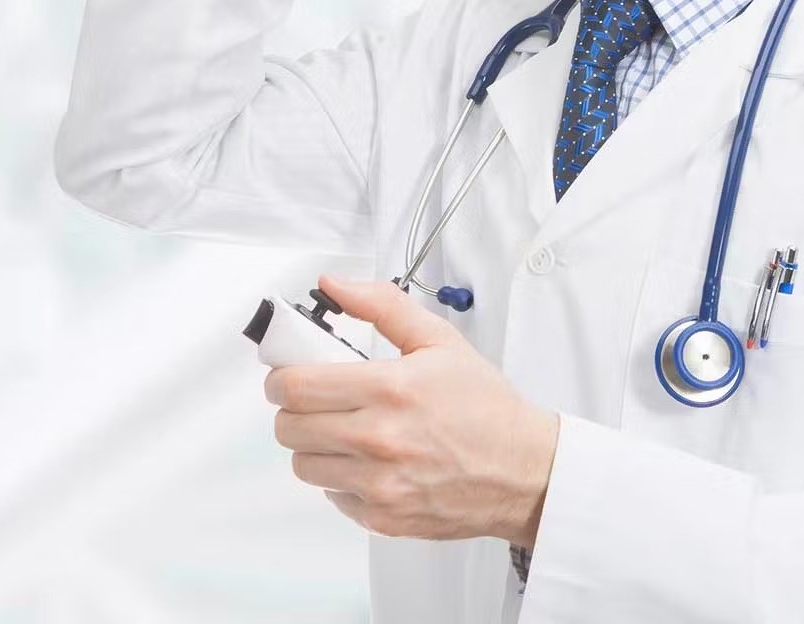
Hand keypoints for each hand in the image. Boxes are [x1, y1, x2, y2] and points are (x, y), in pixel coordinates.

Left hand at [265, 274, 560, 545]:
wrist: (523, 470)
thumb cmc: (485, 407)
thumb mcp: (440, 341)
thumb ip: (382, 305)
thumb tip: (335, 286)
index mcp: (391, 388)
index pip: (296, 386)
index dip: (280, 377)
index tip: (288, 374)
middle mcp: (379, 439)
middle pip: (289, 427)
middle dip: (293, 409)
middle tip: (317, 400)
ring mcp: (379, 483)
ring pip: (303, 464)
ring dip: (314, 445)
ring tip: (345, 431)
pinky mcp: (382, 517)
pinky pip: (331, 495)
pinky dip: (341, 478)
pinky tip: (370, 462)